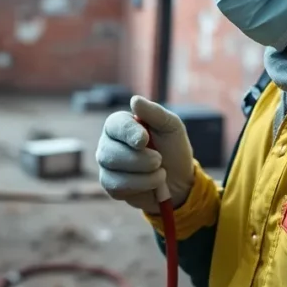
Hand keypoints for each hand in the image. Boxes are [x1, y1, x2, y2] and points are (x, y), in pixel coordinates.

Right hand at [95, 95, 194, 213]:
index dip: (129, 132)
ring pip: (114, 169)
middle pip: (111, 151)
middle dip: (140, 159)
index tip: (145, 140)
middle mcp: (108, 143)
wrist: (179, 180)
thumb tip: (134, 100)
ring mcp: (107, 165)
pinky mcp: (110, 185)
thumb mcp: (171, 127)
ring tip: (160, 172)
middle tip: (159, 160)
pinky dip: (140, 186)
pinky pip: (117, 186)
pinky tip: (151, 184)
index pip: (115, 124)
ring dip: (144, 173)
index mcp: (121, 124)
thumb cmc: (173, 149)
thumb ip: (154, 112)